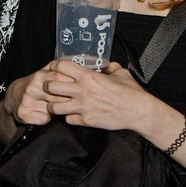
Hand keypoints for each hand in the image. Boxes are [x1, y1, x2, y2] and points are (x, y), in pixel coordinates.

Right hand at [4, 63, 80, 126]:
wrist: (13, 97)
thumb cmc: (35, 86)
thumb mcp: (44, 74)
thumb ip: (59, 72)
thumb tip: (80, 71)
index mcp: (40, 75)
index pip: (61, 78)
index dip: (72, 84)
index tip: (79, 89)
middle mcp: (32, 87)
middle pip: (58, 95)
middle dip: (68, 100)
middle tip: (73, 102)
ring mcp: (27, 100)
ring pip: (52, 109)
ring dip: (59, 110)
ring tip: (61, 109)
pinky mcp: (23, 113)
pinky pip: (43, 119)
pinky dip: (48, 119)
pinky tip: (47, 116)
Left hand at [44, 59, 159, 131]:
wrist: (138, 111)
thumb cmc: (131, 91)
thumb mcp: (121, 73)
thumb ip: (111, 67)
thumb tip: (107, 65)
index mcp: (88, 76)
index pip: (60, 66)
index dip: (55, 67)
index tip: (55, 69)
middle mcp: (82, 91)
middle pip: (50, 86)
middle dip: (47, 87)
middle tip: (51, 88)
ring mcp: (82, 107)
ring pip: (54, 107)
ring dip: (54, 105)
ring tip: (59, 104)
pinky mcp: (86, 121)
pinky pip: (68, 119)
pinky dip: (68, 117)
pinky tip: (74, 114)